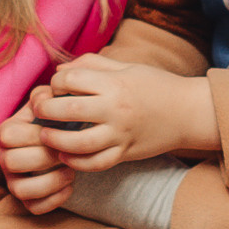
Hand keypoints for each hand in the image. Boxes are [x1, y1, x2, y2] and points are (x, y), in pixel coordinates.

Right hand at [0, 104, 75, 213]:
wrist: (63, 139)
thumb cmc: (54, 119)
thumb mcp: (49, 102)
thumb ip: (46, 96)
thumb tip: (48, 95)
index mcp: (6, 132)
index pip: (8, 136)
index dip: (35, 135)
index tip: (60, 131)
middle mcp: (5, 158)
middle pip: (13, 163)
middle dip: (45, 158)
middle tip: (68, 153)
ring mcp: (13, 180)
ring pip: (20, 190)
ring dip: (50, 181)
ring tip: (71, 171)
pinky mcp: (27, 199)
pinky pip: (33, 208)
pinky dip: (54, 200)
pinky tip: (70, 186)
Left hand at [31, 56, 217, 170]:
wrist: (189, 112)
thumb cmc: (156, 85)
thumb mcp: (127, 66)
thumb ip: (93, 64)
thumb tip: (60, 69)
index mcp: (115, 83)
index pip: (72, 79)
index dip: (56, 81)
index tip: (56, 86)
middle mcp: (116, 109)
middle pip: (69, 110)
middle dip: (46, 109)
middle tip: (38, 110)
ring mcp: (121, 134)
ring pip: (79, 143)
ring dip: (56, 140)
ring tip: (46, 136)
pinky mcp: (126, 153)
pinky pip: (97, 163)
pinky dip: (77, 162)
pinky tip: (65, 155)